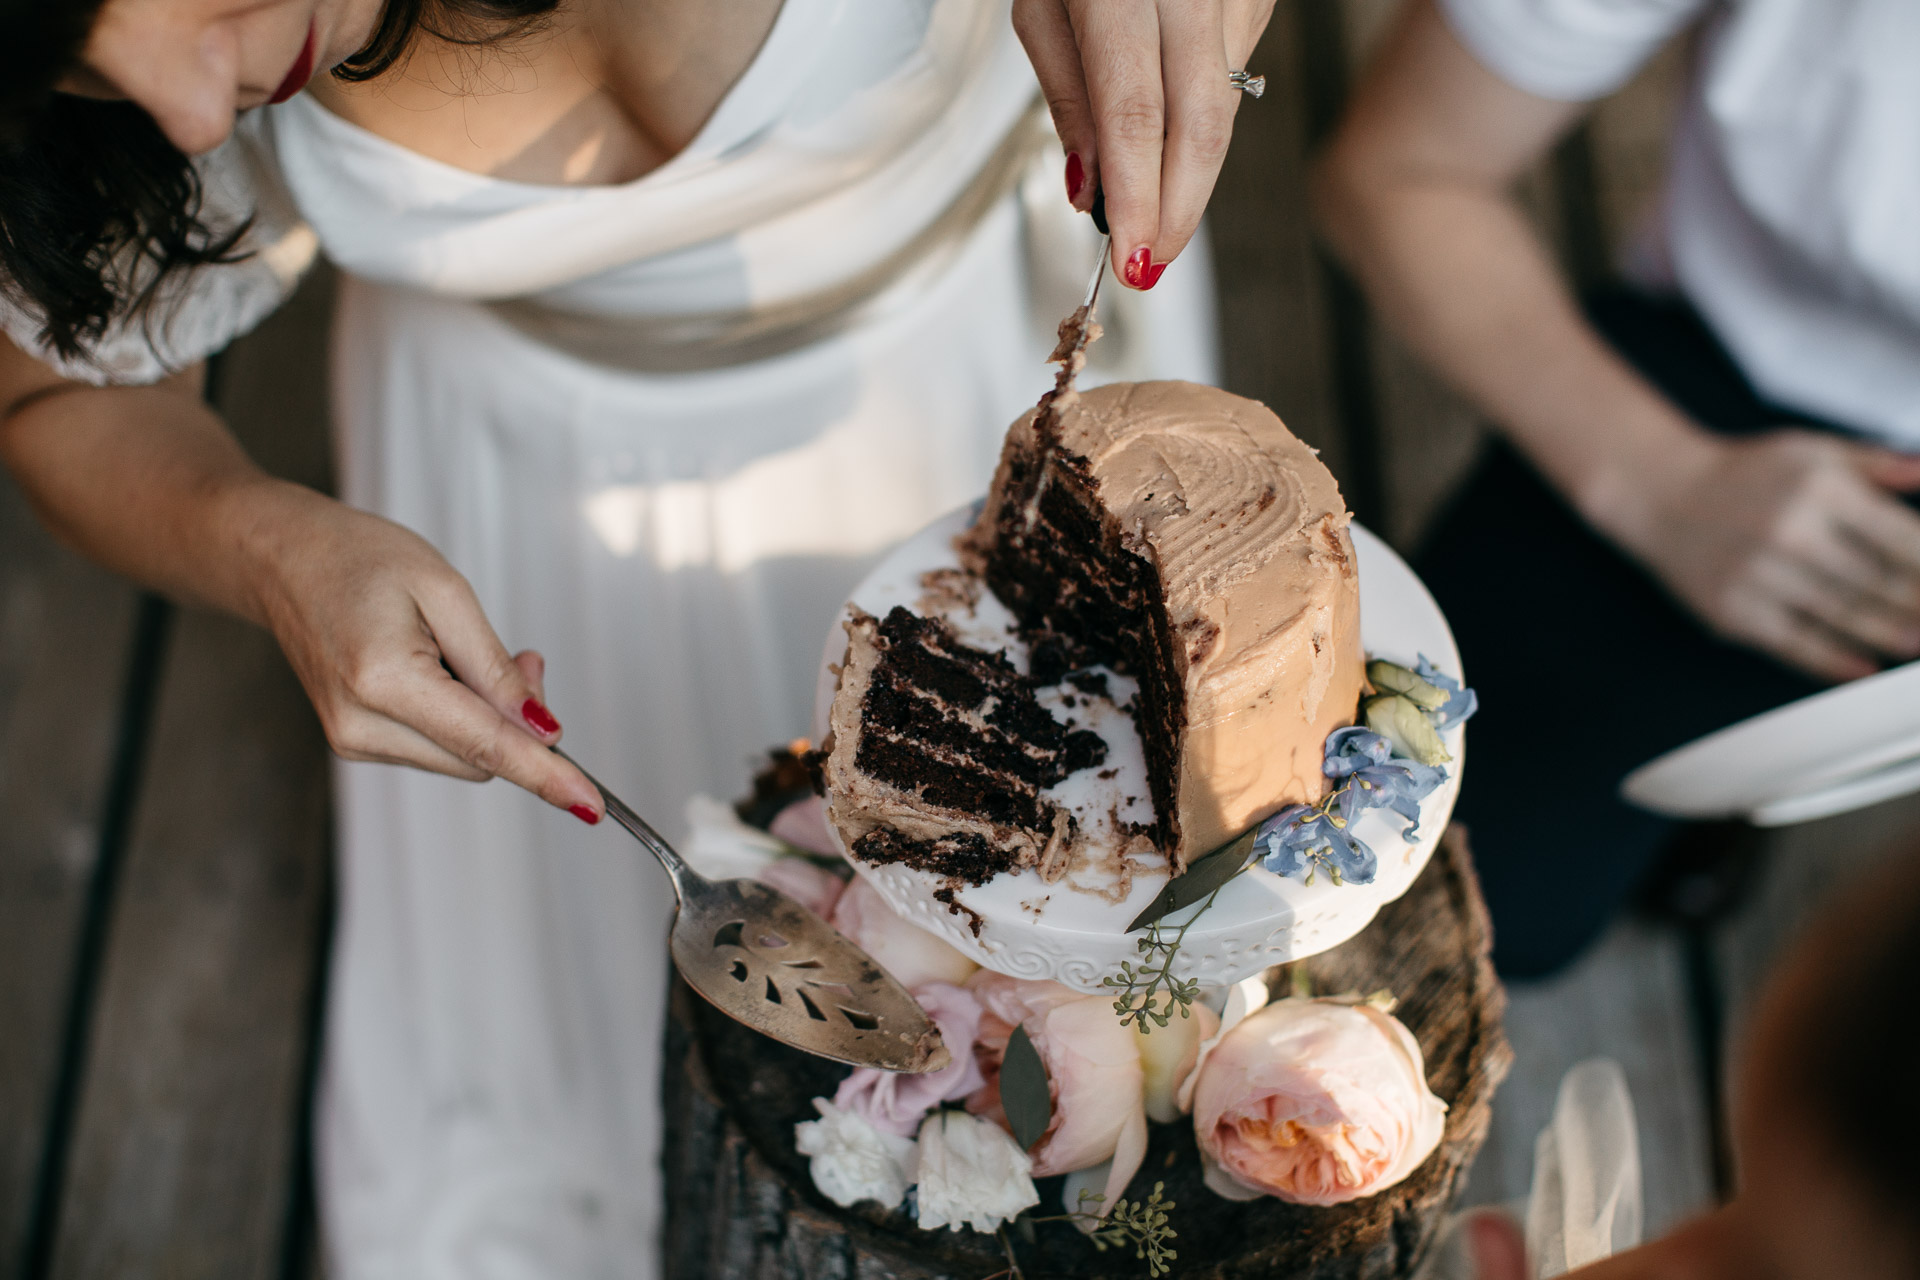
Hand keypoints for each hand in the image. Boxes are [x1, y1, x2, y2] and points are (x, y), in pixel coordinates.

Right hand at [245, 485, 603, 820]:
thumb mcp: (445, 591)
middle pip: (480, 759)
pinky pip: (436, 748)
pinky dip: (459, 717)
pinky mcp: (356, 741)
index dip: (545, 774)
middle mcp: (361, 725)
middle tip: (525, 655)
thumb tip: (542, 728)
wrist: (281, 558)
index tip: (591, 804)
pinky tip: (440, 668)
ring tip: (463, 649)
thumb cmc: (357, 558)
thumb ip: (495, 667)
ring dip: (487, 717)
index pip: (485, 746)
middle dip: (519, 720)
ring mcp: (353, 740)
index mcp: (383, 681)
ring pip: (462, 758)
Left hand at [1014, 0, 1275, 288]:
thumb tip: (1091, 187)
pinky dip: (1199, 120)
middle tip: (1151, 261)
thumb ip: (1070, 98)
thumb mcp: (1040, 6)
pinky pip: (1232, 78)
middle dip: (1177, 209)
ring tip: (1147, 193)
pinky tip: (1172, 123)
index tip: (1131, 258)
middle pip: (1200, 126)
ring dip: (1185, 169)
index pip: (1137, 118)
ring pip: (1222, 109)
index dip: (1139, 200)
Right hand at [1610, 430, 1919, 681]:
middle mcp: (1789, 532)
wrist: (1658, 493)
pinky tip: (1862, 667)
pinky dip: (1833, 661)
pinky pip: (1793, 644)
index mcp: (1818, 488)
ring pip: (1843, 616)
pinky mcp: (1734, 611)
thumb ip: (1876, 463)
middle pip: (1879, 582)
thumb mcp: (1811, 449)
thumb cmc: (1739, 474)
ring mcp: (1759, 576)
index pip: (1901, 538)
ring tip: (1918, 644)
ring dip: (1890, 635)